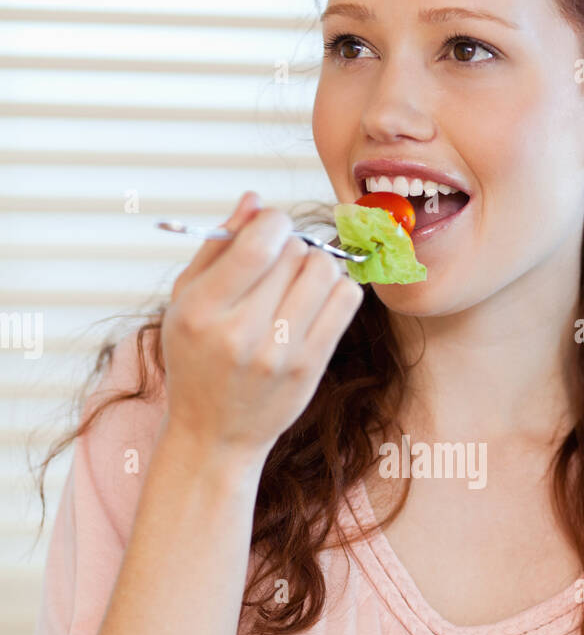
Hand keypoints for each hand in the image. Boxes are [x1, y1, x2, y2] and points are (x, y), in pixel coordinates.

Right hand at [161, 192, 362, 461]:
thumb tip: (255, 200)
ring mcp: (279, 353)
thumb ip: (218, 246)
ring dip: (316, 266)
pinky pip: (346, 301)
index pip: (259, 243)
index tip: (271, 229)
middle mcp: (240, 333)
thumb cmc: (197, 360)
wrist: (214, 434)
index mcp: (201, 309)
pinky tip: (317, 301)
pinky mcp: (310, 367)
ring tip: (297, 283)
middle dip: (291, 247)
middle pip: (295, 253)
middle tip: (279, 265)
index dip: (274, 222)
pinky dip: (337, 290)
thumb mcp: (186, 300)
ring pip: (325, 271)